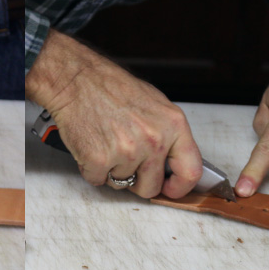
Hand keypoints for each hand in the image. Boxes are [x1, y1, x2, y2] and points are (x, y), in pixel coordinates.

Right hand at [26, 29, 202, 198]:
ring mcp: (126, 152)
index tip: (170, 189)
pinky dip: (91, 169)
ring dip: (111, 170)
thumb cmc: (111, 87)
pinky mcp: (99, 160)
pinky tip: (91, 146)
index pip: (190, 170)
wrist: (77, 80)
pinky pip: (97, 180)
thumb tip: (173, 161)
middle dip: (137, 182)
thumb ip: (168, 134)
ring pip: (121, 184)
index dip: (179, 187)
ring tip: (105, 143)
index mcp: (173, 125)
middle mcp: (153, 140)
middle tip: (125, 163)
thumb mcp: (154, 104)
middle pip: (151, 187)